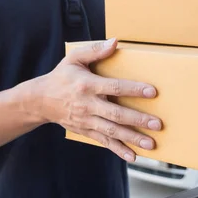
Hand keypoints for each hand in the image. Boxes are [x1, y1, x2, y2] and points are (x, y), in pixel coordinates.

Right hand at [34, 38, 161, 161]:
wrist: (40, 100)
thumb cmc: (62, 76)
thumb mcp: (74, 58)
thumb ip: (94, 50)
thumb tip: (115, 42)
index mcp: (88, 85)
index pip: (114, 88)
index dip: (133, 90)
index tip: (152, 92)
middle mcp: (88, 105)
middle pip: (116, 114)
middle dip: (137, 120)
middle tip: (157, 124)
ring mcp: (87, 120)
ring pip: (112, 131)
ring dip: (132, 138)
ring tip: (151, 143)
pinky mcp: (86, 131)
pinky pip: (104, 142)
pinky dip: (118, 150)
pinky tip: (133, 156)